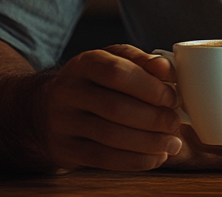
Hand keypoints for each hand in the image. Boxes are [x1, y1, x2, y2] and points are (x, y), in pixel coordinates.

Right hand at [32, 43, 184, 171]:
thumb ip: (141, 61)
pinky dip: (135, 160)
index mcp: (84, 63)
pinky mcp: (64, 149)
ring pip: (110, 137)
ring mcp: (62, 122)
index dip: (150, 87)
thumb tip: (166, 69)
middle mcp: (68, 91)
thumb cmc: (93, 81)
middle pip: (115, 108)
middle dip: (153, 119)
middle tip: (175, 123)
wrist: (46, 108)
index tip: (172, 98)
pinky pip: (103, 158)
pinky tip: (156, 157)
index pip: (117, 72)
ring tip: (172, 144)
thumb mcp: (113, 60)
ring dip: (149, 143)